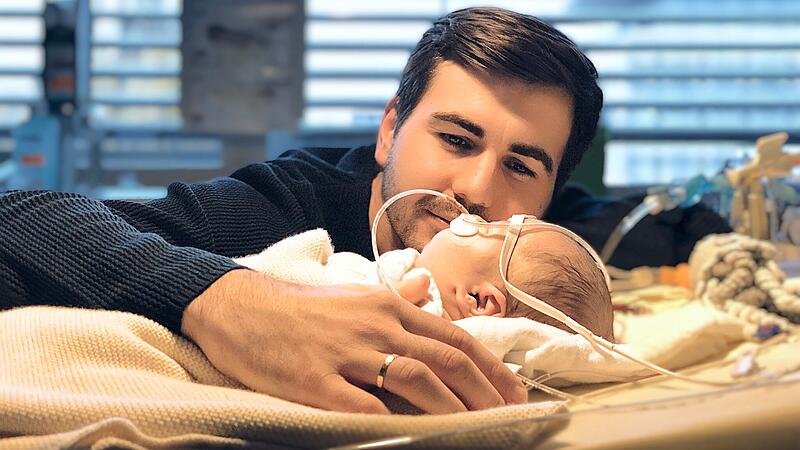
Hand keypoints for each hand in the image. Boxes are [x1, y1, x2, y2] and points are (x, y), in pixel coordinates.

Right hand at [182, 269, 526, 413]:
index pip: (453, 337)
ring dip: (452, 408)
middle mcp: (375, 325)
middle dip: (484, 391)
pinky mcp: (315, 379)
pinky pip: (362, 404)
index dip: (490, 367)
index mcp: (387, 306)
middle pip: (444, 359)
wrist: (237, 306)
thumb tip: (425, 291)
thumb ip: (395, 300)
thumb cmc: (299, 308)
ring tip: (477, 431)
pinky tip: (414, 437)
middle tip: (509, 417)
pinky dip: (393, 422)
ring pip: (415, 379)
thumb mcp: (353, 296)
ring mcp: (346, 352)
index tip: (514, 391)